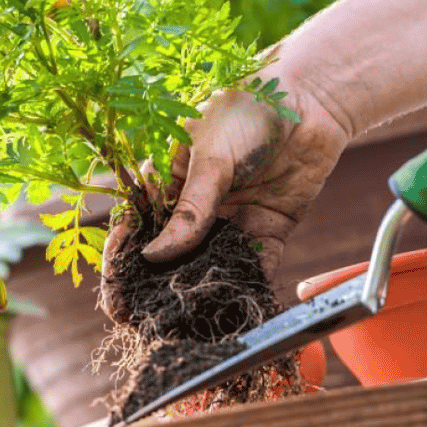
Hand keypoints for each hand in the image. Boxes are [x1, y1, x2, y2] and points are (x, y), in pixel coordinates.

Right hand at [96, 76, 351, 320]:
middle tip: (144, 325)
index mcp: (168, 180)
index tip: (115, 299)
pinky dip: (245, 289)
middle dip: (155, 290)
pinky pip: (253, 266)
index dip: (122, 263)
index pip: (135, 228)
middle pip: (168, 257)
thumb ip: (189, 208)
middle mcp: (196, 206)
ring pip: (207, 266)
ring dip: (198, 294)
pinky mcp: (267, 230)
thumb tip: (155, 256)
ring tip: (185, 329)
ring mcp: (230, 220)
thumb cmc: (247, 108)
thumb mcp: (210, 155)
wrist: (311, 97)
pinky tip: (234, 313)